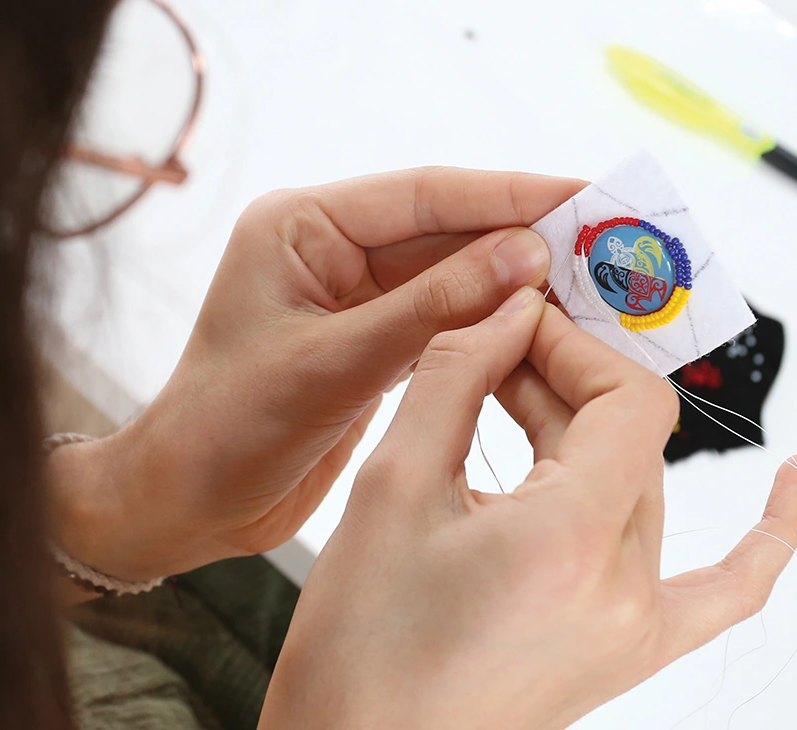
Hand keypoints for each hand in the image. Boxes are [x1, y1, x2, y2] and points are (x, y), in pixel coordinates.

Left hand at [49, 168, 585, 583]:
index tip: (586, 199)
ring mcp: (351, 297)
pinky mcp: (369, 343)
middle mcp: (329, 250)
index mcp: (302, 227)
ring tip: (600, 285)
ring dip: (520, 283)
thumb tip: (525, 256)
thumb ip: (432, 309)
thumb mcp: (333, 366)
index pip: (425, 194)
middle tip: (614, 241)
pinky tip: (550, 327)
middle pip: (448, 229)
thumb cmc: (225, 430)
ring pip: (454, 276)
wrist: (182, 506)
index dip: (511, 195)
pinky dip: (496, 325)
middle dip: (528, 235)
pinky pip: (447, 320)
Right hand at [261, 293, 796, 728]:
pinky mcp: (633, 654)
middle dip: (559, 382)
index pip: (627, 399)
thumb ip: (453, 380)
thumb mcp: (389, 489)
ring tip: (520, 399)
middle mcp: (624, 589)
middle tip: (486, 358)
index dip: (574, 347)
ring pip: (645, 489)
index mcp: (571, 542)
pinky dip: (769, 533)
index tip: (515, 326)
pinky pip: (730, 588)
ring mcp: (638, 627)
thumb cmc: (360, 648)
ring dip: (593, 433)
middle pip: (629, 439)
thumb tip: (504, 312)